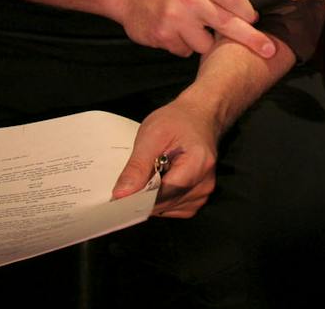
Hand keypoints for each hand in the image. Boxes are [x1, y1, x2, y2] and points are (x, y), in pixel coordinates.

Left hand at [111, 97, 218, 218]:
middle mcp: (204, 183)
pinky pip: (174, 208)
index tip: (119, 198)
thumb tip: (121, 195)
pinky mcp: (199, 196)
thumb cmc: (177, 120)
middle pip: (164, 204)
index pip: (163, 195)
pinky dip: (162, 199)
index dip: (138, 198)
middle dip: (143, 197)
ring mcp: (204, 192)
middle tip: (131, 180)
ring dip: (153, 198)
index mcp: (197, 165)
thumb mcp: (152, 135)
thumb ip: (137, 167)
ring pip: (167, 209)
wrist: (199, 115)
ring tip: (150, 174)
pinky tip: (160, 181)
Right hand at [118, 0, 276, 59]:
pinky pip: (185, 51)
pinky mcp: (163, 36)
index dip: (249, 14)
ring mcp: (175, 19)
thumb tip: (251, 11)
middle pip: (228, 24)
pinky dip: (183, 46)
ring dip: (203, 43)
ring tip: (190, 28)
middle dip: (251, 39)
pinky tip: (174, 33)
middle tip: (269, 50)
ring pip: (205, 45)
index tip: (258, 22)